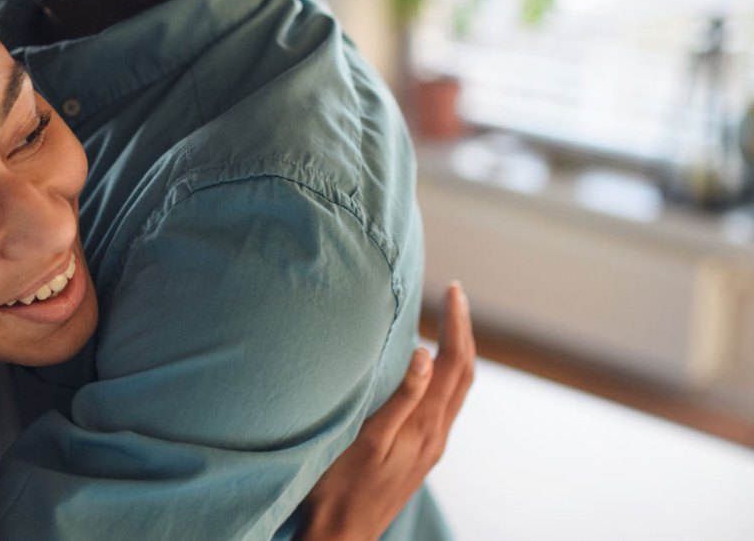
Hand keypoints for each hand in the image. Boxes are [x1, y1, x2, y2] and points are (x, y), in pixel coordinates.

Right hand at [297, 282, 474, 540]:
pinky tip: (423, 368)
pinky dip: (442, 374)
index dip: (458, 323)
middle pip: (464, 373)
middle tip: (455, 295)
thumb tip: (423, 353)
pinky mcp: (419, 453)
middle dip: (463, 331)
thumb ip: (400, 398)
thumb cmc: (342, 488)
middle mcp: (436, 434)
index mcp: (426, 426)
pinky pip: (443, 404)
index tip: (454, 289)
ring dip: (456, 351)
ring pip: (456, 390)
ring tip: (445, 322)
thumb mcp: (368, 439)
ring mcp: (430, 446)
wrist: (341, 536)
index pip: (454, 362)